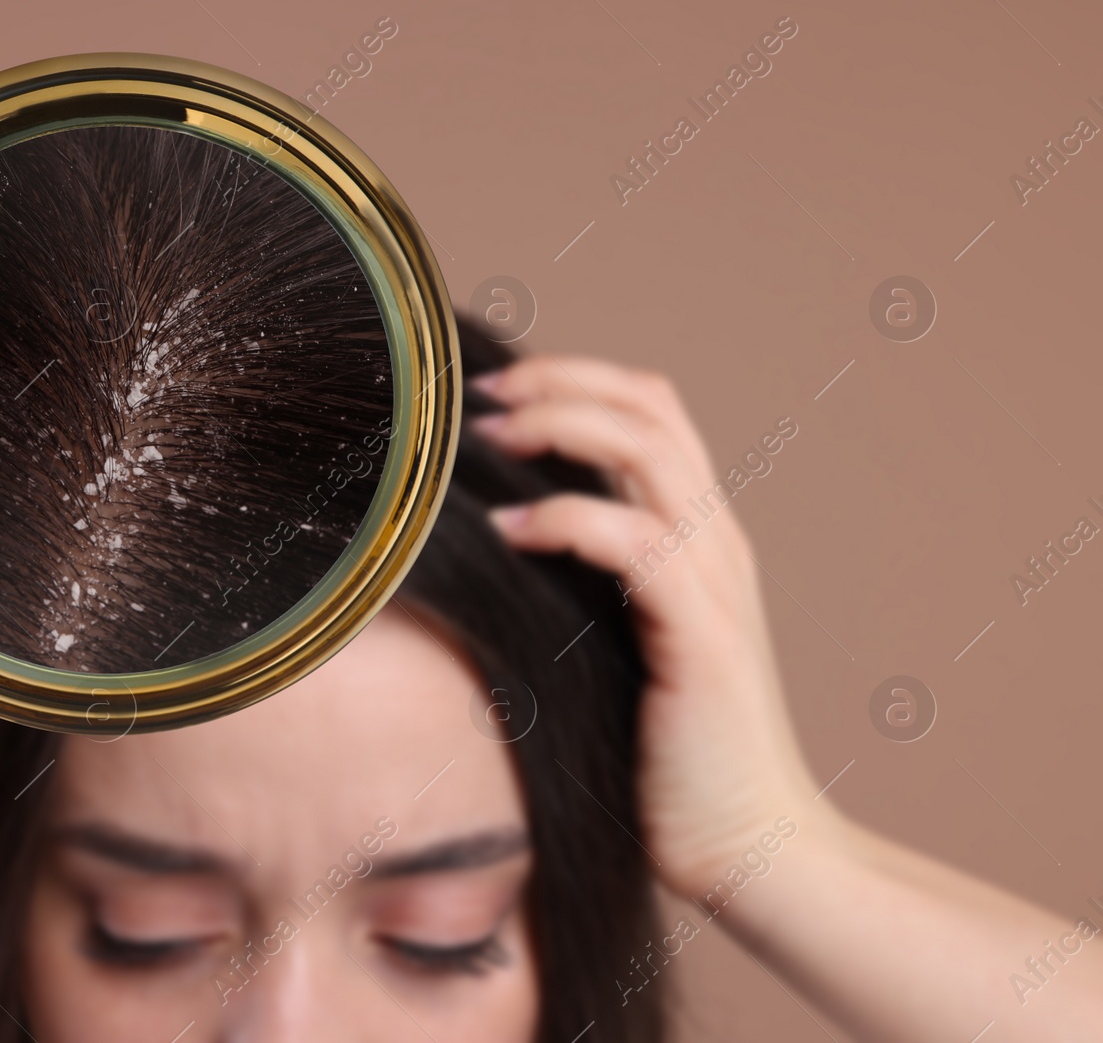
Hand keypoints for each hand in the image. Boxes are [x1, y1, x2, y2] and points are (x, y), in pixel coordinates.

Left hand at [470, 356, 827, 900]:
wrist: (746, 844)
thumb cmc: (667, 755)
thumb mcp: (618, 646)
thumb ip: (585, 585)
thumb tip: (495, 541)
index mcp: (700, 538)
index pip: (651, 412)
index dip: (575, 381)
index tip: (493, 394)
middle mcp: (717, 543)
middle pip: (650, 407)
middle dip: (559, 380)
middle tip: (478, 396)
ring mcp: (716, 583)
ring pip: (649, 449)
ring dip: (561, 427)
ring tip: (487, 438)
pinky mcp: (703, 635)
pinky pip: (636, 541)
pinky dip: (567, 518)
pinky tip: (510, 530)